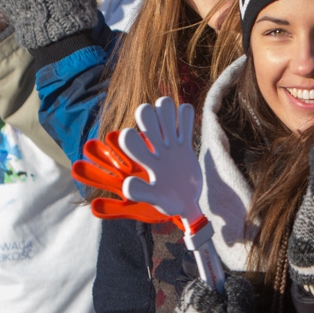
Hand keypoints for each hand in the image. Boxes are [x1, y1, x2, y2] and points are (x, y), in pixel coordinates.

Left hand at [118, 97, 202, 225]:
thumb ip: (140, 192)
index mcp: (144, 158)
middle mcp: (154, 146)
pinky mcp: (185, 142)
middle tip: (160, 135)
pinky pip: (185, 117)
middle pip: (145, 114)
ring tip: (174, 130)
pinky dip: (186, 115)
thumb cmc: (168, 202)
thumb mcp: (155, 199)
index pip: (129, 137)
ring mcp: (170, 142)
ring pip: (164, 109)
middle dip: (149, 116)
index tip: (146, 153)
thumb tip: (127, 184)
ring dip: (168, 111)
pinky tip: (186, 128)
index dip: (131, 137)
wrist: (186, 201)